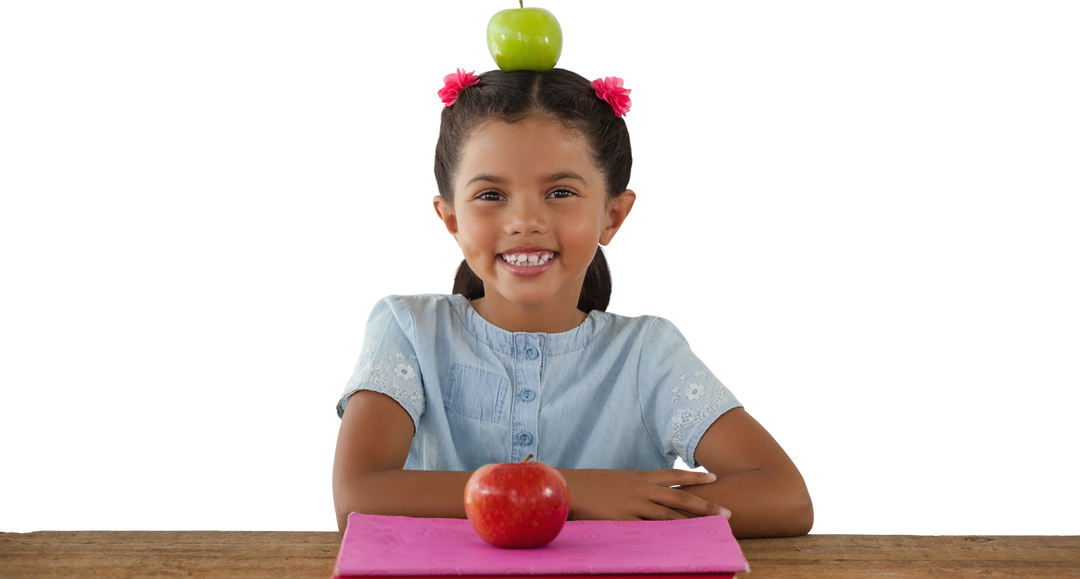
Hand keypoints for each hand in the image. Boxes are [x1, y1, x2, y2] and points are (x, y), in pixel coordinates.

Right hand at [555, 468, 731, 521]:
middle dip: (705, 504)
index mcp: (638, 477)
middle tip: (726, 512)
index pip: (672, 475)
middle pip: (680, 497)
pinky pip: (648, 530)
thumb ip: (629, 488)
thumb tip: (640, 495)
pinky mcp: (623, 520)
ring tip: (710, 529)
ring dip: (692, 523)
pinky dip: (664, 537)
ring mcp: (633, 504)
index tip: (712, 476)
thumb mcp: (613, 481)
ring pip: (669, 515)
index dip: (694, 476)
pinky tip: (678, 544)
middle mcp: (640, 488)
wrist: (565, 487)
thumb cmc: (586, 485)